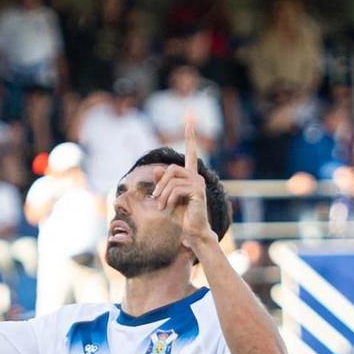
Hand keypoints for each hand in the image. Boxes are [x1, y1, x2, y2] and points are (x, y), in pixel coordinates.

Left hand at [153, 116, 214, 247]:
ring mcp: (198, 183)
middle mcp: (197, 177)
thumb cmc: (181, 216)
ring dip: (162, 193)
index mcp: (191, 176)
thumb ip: (162, 183)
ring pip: (172, 179)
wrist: (193, 232)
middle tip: (155, 198)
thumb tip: (156, 168)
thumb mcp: (167, 197)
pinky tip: (169, 207)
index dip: (190, 137)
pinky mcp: (197, 191)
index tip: (189, 121)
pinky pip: (176, 189)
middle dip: (160, 183)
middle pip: (172, 168)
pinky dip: (168, 199)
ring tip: (160, 206)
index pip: (192, 153)